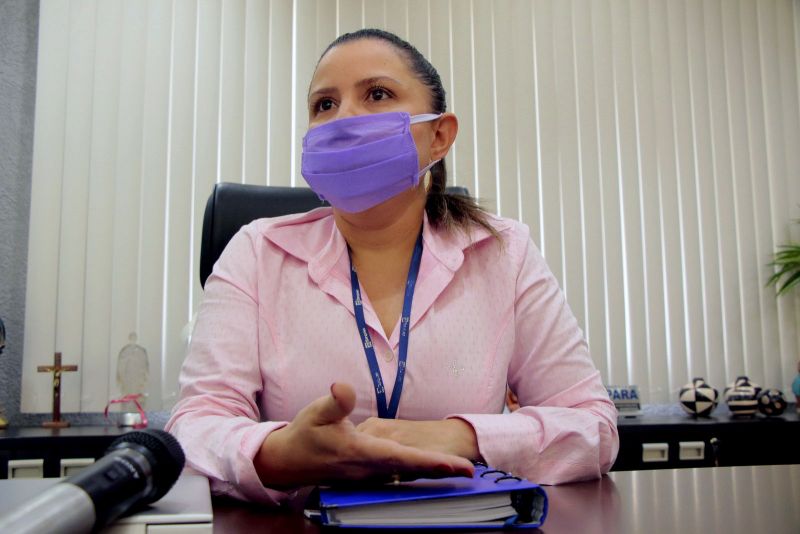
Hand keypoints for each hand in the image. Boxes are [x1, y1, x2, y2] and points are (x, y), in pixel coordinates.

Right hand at [254, 383, 473, 488]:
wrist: (287, 462)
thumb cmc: (304, 435)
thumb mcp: (317, 413)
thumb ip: (335, 401)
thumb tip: (343, 387)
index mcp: (362, 454)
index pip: (404, 459)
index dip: (433, 463)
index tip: (458, 467)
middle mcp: (369, 470)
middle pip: (412, 471)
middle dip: (441, 471)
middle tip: (470, 471)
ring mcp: (368, 476)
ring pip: (406, 475)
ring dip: (431, 473)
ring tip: (458, 470)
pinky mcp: (366, 476)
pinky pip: (397, 476)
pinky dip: (416, 473)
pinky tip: (429, 470)